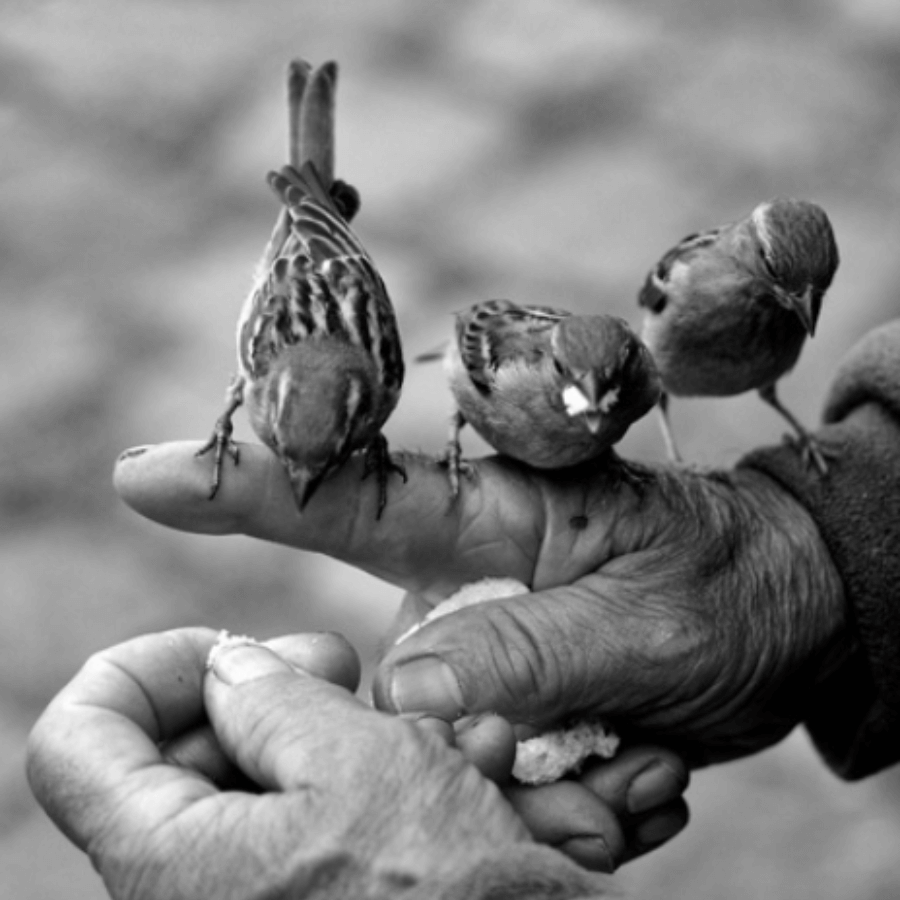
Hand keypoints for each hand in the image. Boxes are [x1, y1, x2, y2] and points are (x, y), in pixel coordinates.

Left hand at [27, 628, 541, 899]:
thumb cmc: (446, 893)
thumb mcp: (363, 764)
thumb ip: (274, 699)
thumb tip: (228, 669)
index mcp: (169, 865)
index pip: (78, 740)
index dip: (145, 667)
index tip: (229, 647)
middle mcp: (193, 896)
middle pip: (176, 755)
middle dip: (262, 692)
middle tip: (341, 666)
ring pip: (253, 785)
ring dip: (331, 731)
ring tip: (417, 723)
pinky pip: (306, 826)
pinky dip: (358, 782)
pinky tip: (440, 765)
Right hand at [112, 440, 844, 856]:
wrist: (783, 618)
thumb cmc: (730, 591)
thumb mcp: (648, 623)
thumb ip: (529, 651)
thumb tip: (403, 693)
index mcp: (499, 516)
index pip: (353, 495)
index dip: (248, 483)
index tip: (146, 474)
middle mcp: (469, 573)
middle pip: (366, 635)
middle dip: (399, 715)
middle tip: (550, 745)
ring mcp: (478, 640)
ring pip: (423, 730)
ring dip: (513, 776)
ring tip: (636, 757)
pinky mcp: (499, 692)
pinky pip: (476, 765)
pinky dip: (553, 797)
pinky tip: (637, 773)